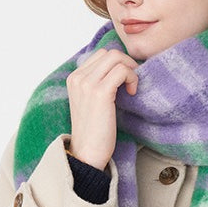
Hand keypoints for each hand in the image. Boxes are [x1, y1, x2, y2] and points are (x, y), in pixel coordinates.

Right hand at [65, 47, 138, 169]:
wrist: (87, 153)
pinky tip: (132, 93)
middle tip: (132, 82)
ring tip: (132, 88)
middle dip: (127, 63)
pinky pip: (122, 71)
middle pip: (110, 53)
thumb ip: (99, 83)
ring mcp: (87, 84)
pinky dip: (132, 78)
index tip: (125, 80)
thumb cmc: (94, 131)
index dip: (118, 63)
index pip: (101, 55)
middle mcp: (78, 78)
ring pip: (117, 58)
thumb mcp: (91, 102)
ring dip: (131, 70)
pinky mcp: (99, 92)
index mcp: (74, 78)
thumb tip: (120, 68)